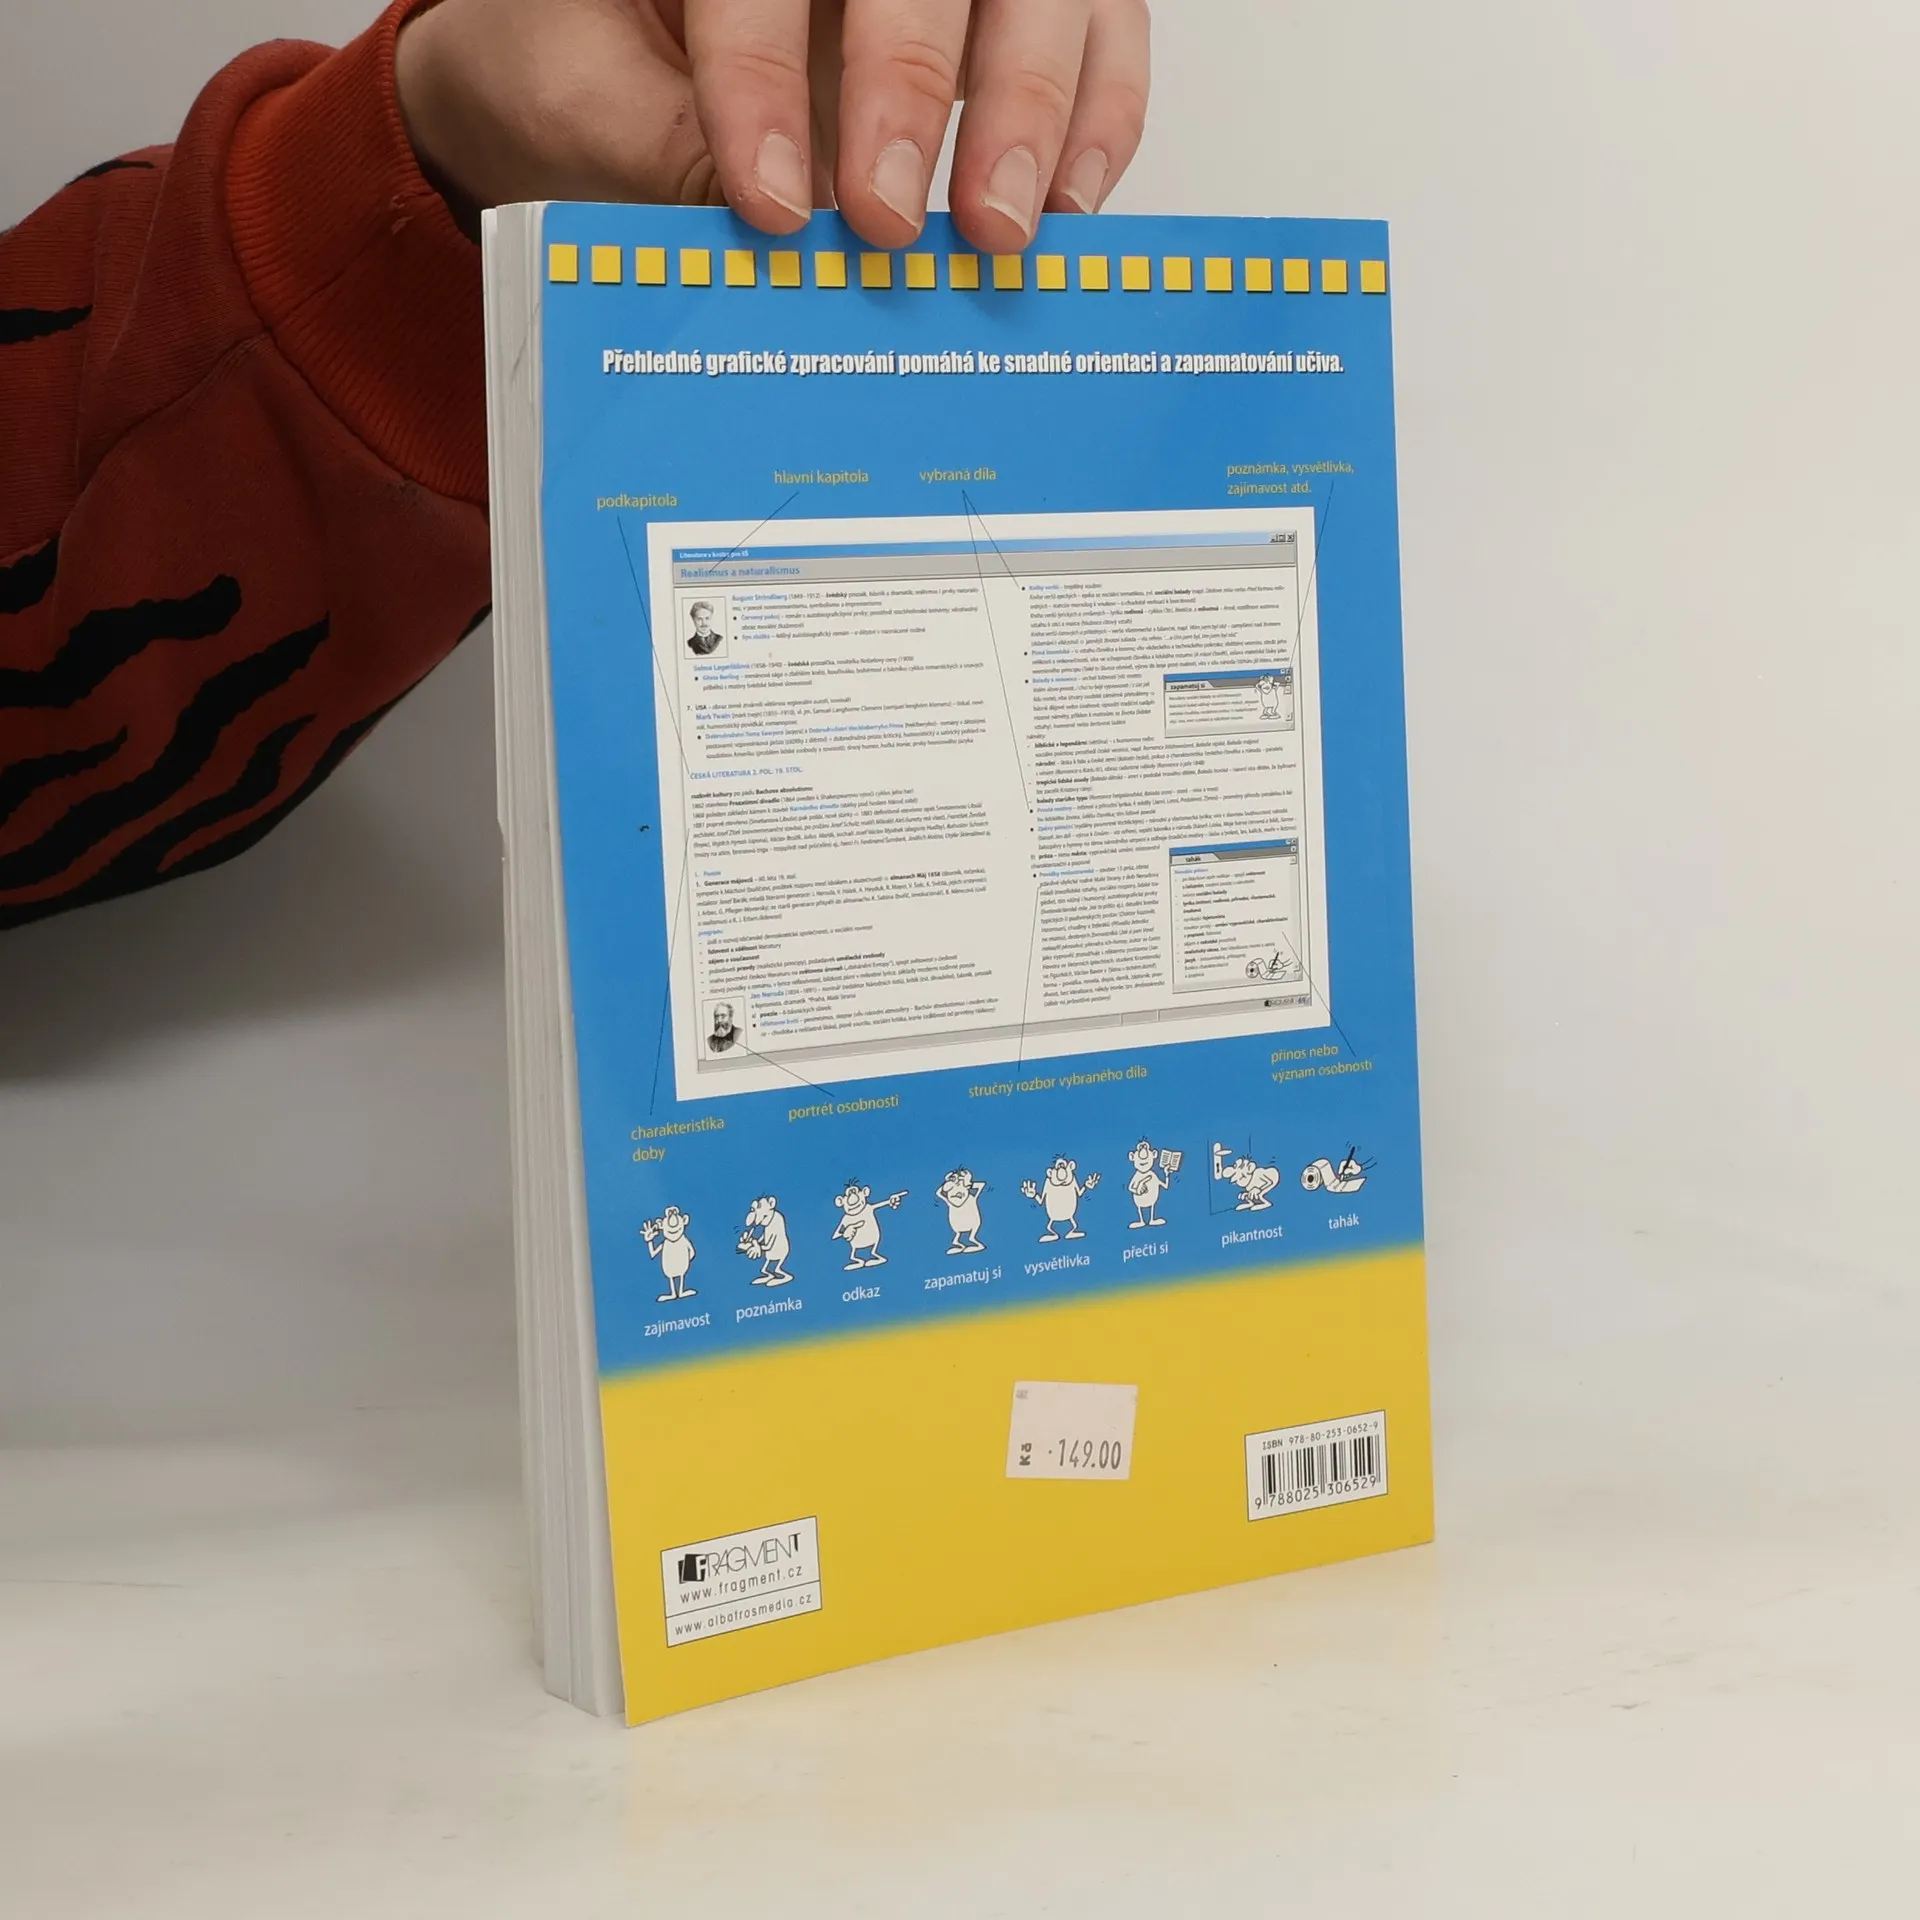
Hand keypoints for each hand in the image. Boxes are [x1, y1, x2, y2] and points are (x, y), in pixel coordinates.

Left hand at [394, 0, 1148, 251]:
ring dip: (1029, 110)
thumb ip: (673, 160)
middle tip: (885, 223)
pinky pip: (1100, 33)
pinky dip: (1097, 120)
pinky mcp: (1016, 10)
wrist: (590, 63)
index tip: (765, 201)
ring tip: (997, 230)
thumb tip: (783, 246)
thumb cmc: (577, 61)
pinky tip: (1065, 207)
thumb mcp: (587, 103)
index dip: (765, 80)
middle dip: (910, 88)